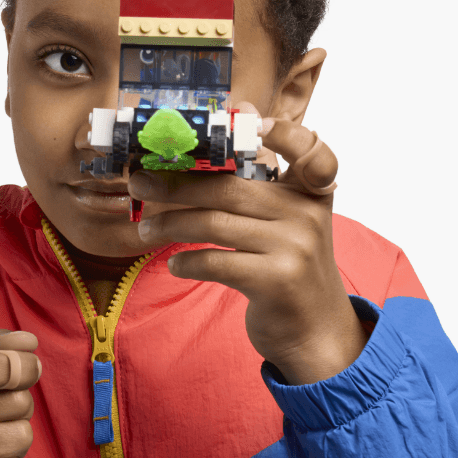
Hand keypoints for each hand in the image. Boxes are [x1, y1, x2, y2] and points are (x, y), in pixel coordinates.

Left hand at [129, 109, 364, 384]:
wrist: (316, 334)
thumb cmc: (289, 270)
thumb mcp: (288, 225)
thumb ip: (263, 188)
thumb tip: (230, 131)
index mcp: (312, 194)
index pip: (311, 150)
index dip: (285, 133)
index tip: (251, 122)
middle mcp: (306, 215)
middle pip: (229, 189)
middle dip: (177, 184)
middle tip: (140, 182)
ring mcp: (294, 247)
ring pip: (214, 224)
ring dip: (170, 225)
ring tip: (144, 229)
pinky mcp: (276, 280)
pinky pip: (216, 261)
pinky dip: (187, 261)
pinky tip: (175, 263)